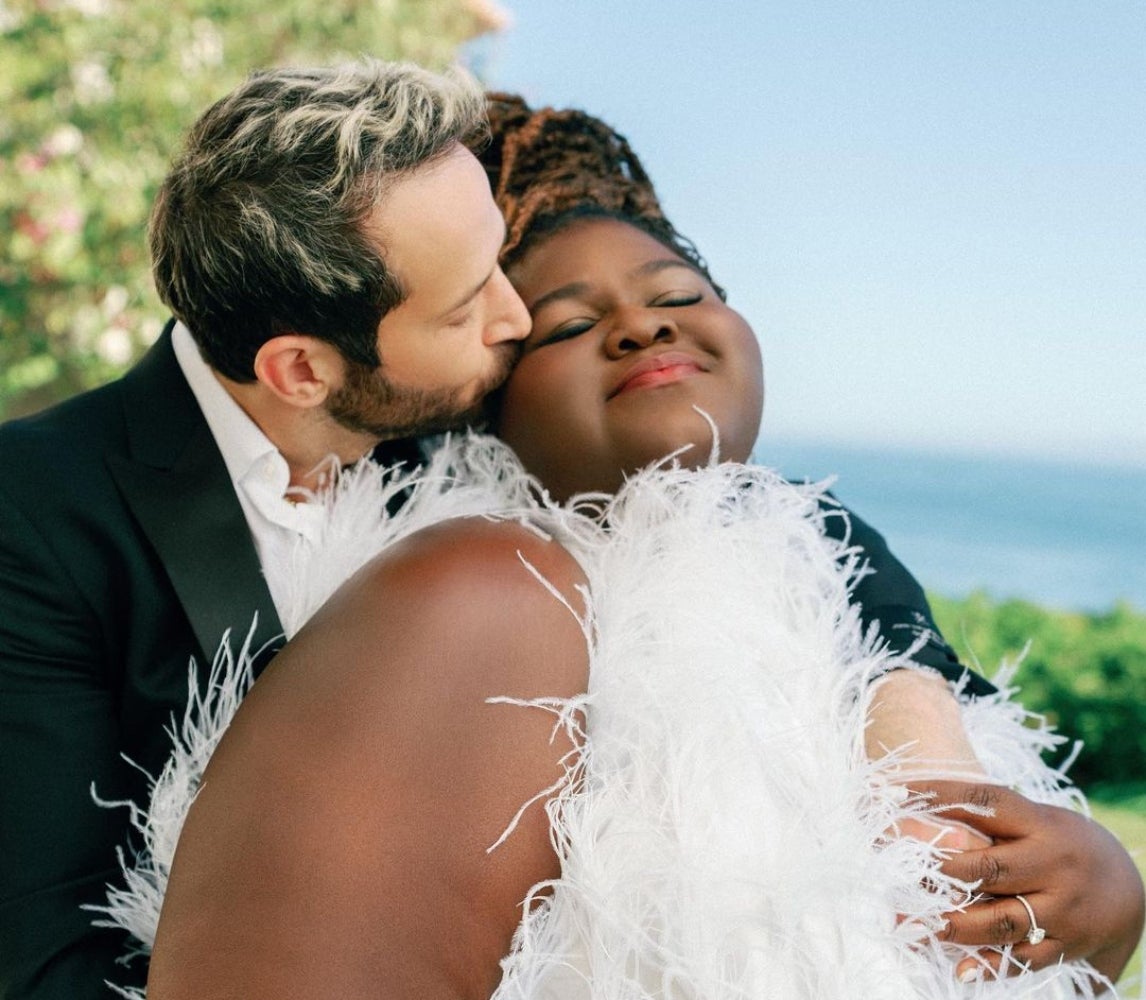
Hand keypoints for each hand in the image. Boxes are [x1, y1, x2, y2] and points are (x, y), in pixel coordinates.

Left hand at [909, 780, 1144, 987]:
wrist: (1129, 890)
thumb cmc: (1060, 845)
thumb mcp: (1034, 821)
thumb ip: (985, 821)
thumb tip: (911, 810)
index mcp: (1040, 822)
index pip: (984, 800)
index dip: (937, 794)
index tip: (892, 792)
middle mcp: (1053, 863)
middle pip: (987, 867)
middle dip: (938, 870)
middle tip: (897, 867)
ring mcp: (1063, 907)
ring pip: (1001, 919)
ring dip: (953, 923)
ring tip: (913, 923)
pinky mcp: (1068, 945)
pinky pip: (1024, 958)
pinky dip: (991, 965)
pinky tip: (961, 968)